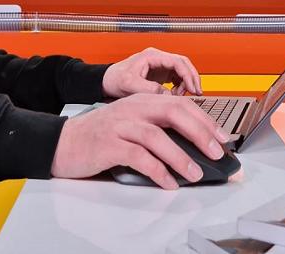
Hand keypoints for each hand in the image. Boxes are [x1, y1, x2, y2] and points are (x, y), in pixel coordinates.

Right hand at [50, 94, 228, 189]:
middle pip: (174, 113)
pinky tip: (168, 182)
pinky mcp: (109, 144)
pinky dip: (157, 170)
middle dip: (200, 132)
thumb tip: (191, 145)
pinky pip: (139, 157)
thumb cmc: (100, 135)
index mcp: (142, 101)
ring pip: (157, 136)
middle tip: (217, 151)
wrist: (62, 142)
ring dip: (181, 156)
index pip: (180, 104)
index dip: (204, 119)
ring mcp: (120, 125)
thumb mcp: (130, 122)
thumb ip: (156, 127)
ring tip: (196, 173)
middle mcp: (133, 108)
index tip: (222, 136)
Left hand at [102, 47, 202, 98]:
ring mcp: (159, 66)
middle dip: (192, 78)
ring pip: (181, 71)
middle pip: (183, 64)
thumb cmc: (115, 79)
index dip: (188, 74)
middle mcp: (158, 59)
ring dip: (186, 83)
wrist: (106, 81)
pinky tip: (176, 96)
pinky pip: (176, 78)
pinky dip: (180, 86)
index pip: (177, 61)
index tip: (193, 88)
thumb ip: (148, 89)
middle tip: (197, 92)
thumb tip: (167, 94)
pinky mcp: (159, 74)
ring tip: (182, 96)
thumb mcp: (129, 85)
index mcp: (152, 56)